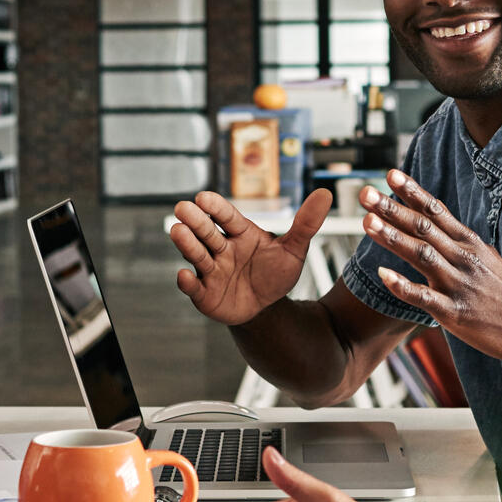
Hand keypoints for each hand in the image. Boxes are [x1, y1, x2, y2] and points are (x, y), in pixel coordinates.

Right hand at [168, 189, 333, 325]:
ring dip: (186, 244)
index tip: (204, 197)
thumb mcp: (294, 249)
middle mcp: (221, 248)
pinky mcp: (204, 293)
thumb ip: (306, 224)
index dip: (216, 207)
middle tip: (182, 207)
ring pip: (196, 255)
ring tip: (177, 231)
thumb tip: (325, 194)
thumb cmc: (275, 273)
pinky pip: (194, 287)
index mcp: (240, 233)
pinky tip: (184, 276)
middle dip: (194, 221)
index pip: (226, 216)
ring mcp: (211, 270)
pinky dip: (187, 283)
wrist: (267, 307)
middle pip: (206, 232)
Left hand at [362, 171, 501, 364]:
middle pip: (423, 227)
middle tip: (365, 192)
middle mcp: (463, 257)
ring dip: (393, 237)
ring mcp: (459, 284)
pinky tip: (382, 275)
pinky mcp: (456, 313)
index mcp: (469, 243)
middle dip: (392, 208)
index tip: (390, 174)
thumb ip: (460, 241)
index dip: (412, 192)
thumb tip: (438, 220)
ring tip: (367, 222)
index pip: (436, 211)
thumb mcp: (487, 258)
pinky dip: (402, 285)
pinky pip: (424, 297)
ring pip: (421, 254)